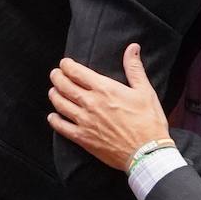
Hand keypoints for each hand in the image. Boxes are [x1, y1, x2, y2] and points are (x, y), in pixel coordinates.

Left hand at [47, 43, 170, 170]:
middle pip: (65, 87)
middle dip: (57, 77)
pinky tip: (52, 117)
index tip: (64, 63)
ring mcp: (85, 122)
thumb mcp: (144, 90)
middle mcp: (91, 103)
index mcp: (105, 89)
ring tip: (53, 91)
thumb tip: (132, 48)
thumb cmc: (148, 120)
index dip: (67, 65)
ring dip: (54, 95)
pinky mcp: (83, 139)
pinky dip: (54, 121)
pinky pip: (62, 128)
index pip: (78, 72)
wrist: (145, 152)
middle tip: (55, 73)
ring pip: (61, 105)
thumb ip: (134, 68)